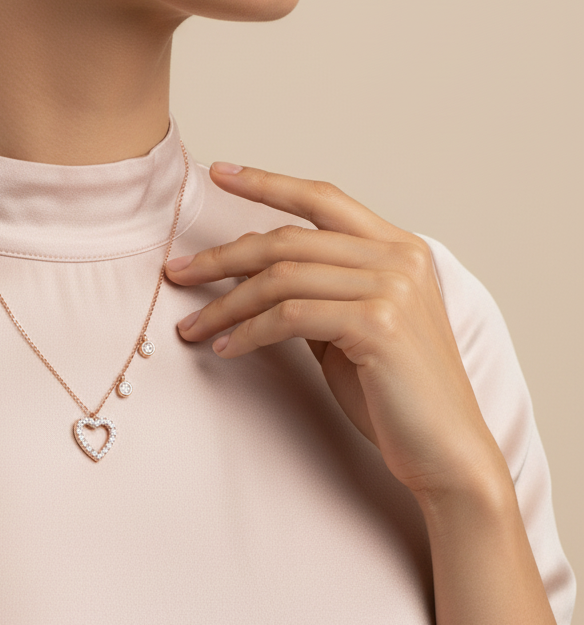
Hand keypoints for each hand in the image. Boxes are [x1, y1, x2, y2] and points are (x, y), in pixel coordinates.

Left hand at [166, 163, 507, 499]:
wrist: (447, 451)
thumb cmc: (394, 393)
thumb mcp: (349, 327)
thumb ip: (315, 291)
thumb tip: (253, 269)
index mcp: (397, 248)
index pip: (322, 198)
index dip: (266, 183)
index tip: (219, 173)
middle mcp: (399, 257)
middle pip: (288, 238)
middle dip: (222, 256)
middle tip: (176, 272)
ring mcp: (392, 287)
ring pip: (282, 277)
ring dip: (226, 303)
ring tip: (193, 327)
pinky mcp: (378, 323)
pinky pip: (289, 316)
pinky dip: (248, 331)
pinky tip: (226, 348)